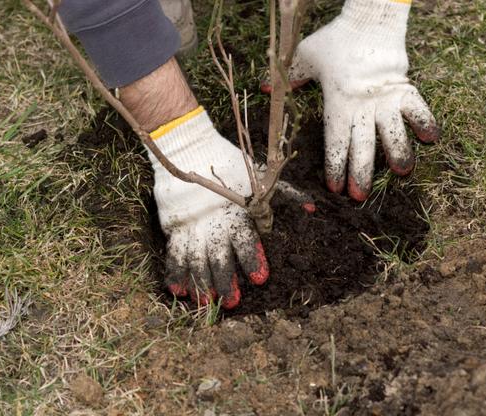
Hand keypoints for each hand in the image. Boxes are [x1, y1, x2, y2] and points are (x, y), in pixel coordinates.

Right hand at [147, 107, 268, 308]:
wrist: (189, 150)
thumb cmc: (232, 166)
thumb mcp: (261, 178)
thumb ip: (286, 195)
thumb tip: (312, 208)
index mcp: (236, 212)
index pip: (246, 239)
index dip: (253, 259)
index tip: (260, 279)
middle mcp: (213, 223)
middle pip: (219, 256)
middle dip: (226, 280)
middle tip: (232, 302)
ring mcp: (192, 227)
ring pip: (195, 260)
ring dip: (201, 283)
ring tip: (205, 302)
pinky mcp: (174, 227)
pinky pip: (173, 253)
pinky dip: (174, 273)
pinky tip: (178, 291)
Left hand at [287, 0, 439, 200]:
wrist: (369, 19)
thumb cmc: (335, 39)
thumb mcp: (305, 56)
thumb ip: (288, 77)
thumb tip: (264, 89)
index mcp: (338, 101)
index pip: (335, 140)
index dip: (335, 165)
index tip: (334, 187)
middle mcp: (363, 104)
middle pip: (363, 144)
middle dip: (361, 172)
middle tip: (359, 196)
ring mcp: (386, 97)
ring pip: (393, 131)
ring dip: (398, 152)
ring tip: (402, 173)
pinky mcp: (404, 87)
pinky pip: (418, 107)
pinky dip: (426, 122)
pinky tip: (431, 141)